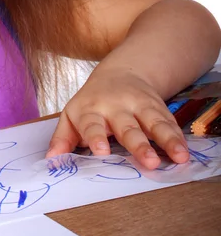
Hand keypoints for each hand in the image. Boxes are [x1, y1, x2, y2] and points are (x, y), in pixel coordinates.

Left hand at [46, 66, 189, 168]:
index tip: (101, 151)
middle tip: (148, 162)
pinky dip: (177, 137)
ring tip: (177, 157)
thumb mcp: (72, 116)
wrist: (119, 73)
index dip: (96, 137)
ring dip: (166, 140)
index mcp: (90, 111)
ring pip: (153, 123)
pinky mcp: (157, 107)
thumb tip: (51, 160)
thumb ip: (63, 138)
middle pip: (127, 127)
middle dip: (138, 144)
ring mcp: (138, 105)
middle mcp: (115, 107)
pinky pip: (169, 122)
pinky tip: (185, 151)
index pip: (92, 125)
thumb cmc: (91, 104)